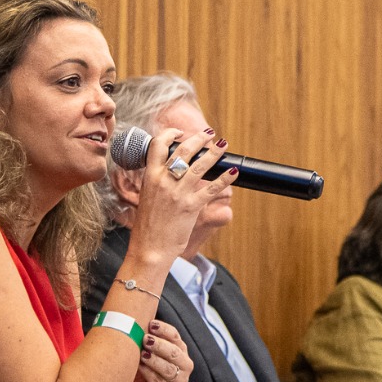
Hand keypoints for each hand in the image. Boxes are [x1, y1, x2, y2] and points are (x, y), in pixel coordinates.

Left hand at [120, 321, 191, 381]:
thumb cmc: (140, 375)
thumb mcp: (142, 355)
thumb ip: (143, 341)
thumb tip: (134, 321)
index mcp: (178, 350)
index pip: (175, 335)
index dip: (163, 329)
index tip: (150, 324)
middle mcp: (184, 365)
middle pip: (175, 351)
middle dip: (160, 344)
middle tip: (145, 339)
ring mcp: (180, 381)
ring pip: (170, 367)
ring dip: (154, 359)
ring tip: (141, 354)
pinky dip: (149, 374)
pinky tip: (139, 368)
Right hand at [126, 127, 229, 263]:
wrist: (149, 248)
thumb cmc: (148, 224)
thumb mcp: (148, 195)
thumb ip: (159, 180)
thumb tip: (174, 168)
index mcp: (150, 177)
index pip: (158, 145)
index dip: (171, 134)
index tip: (181, 132)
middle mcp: (163, 181)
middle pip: (184, 151)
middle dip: (199, 139)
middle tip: (209, 134)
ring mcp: (178, 193)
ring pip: (200, 166)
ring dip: (215, 153)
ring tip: (223, 145)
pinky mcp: (191, 207)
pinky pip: (211, 189)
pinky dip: (225, 179)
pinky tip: (233, 172)